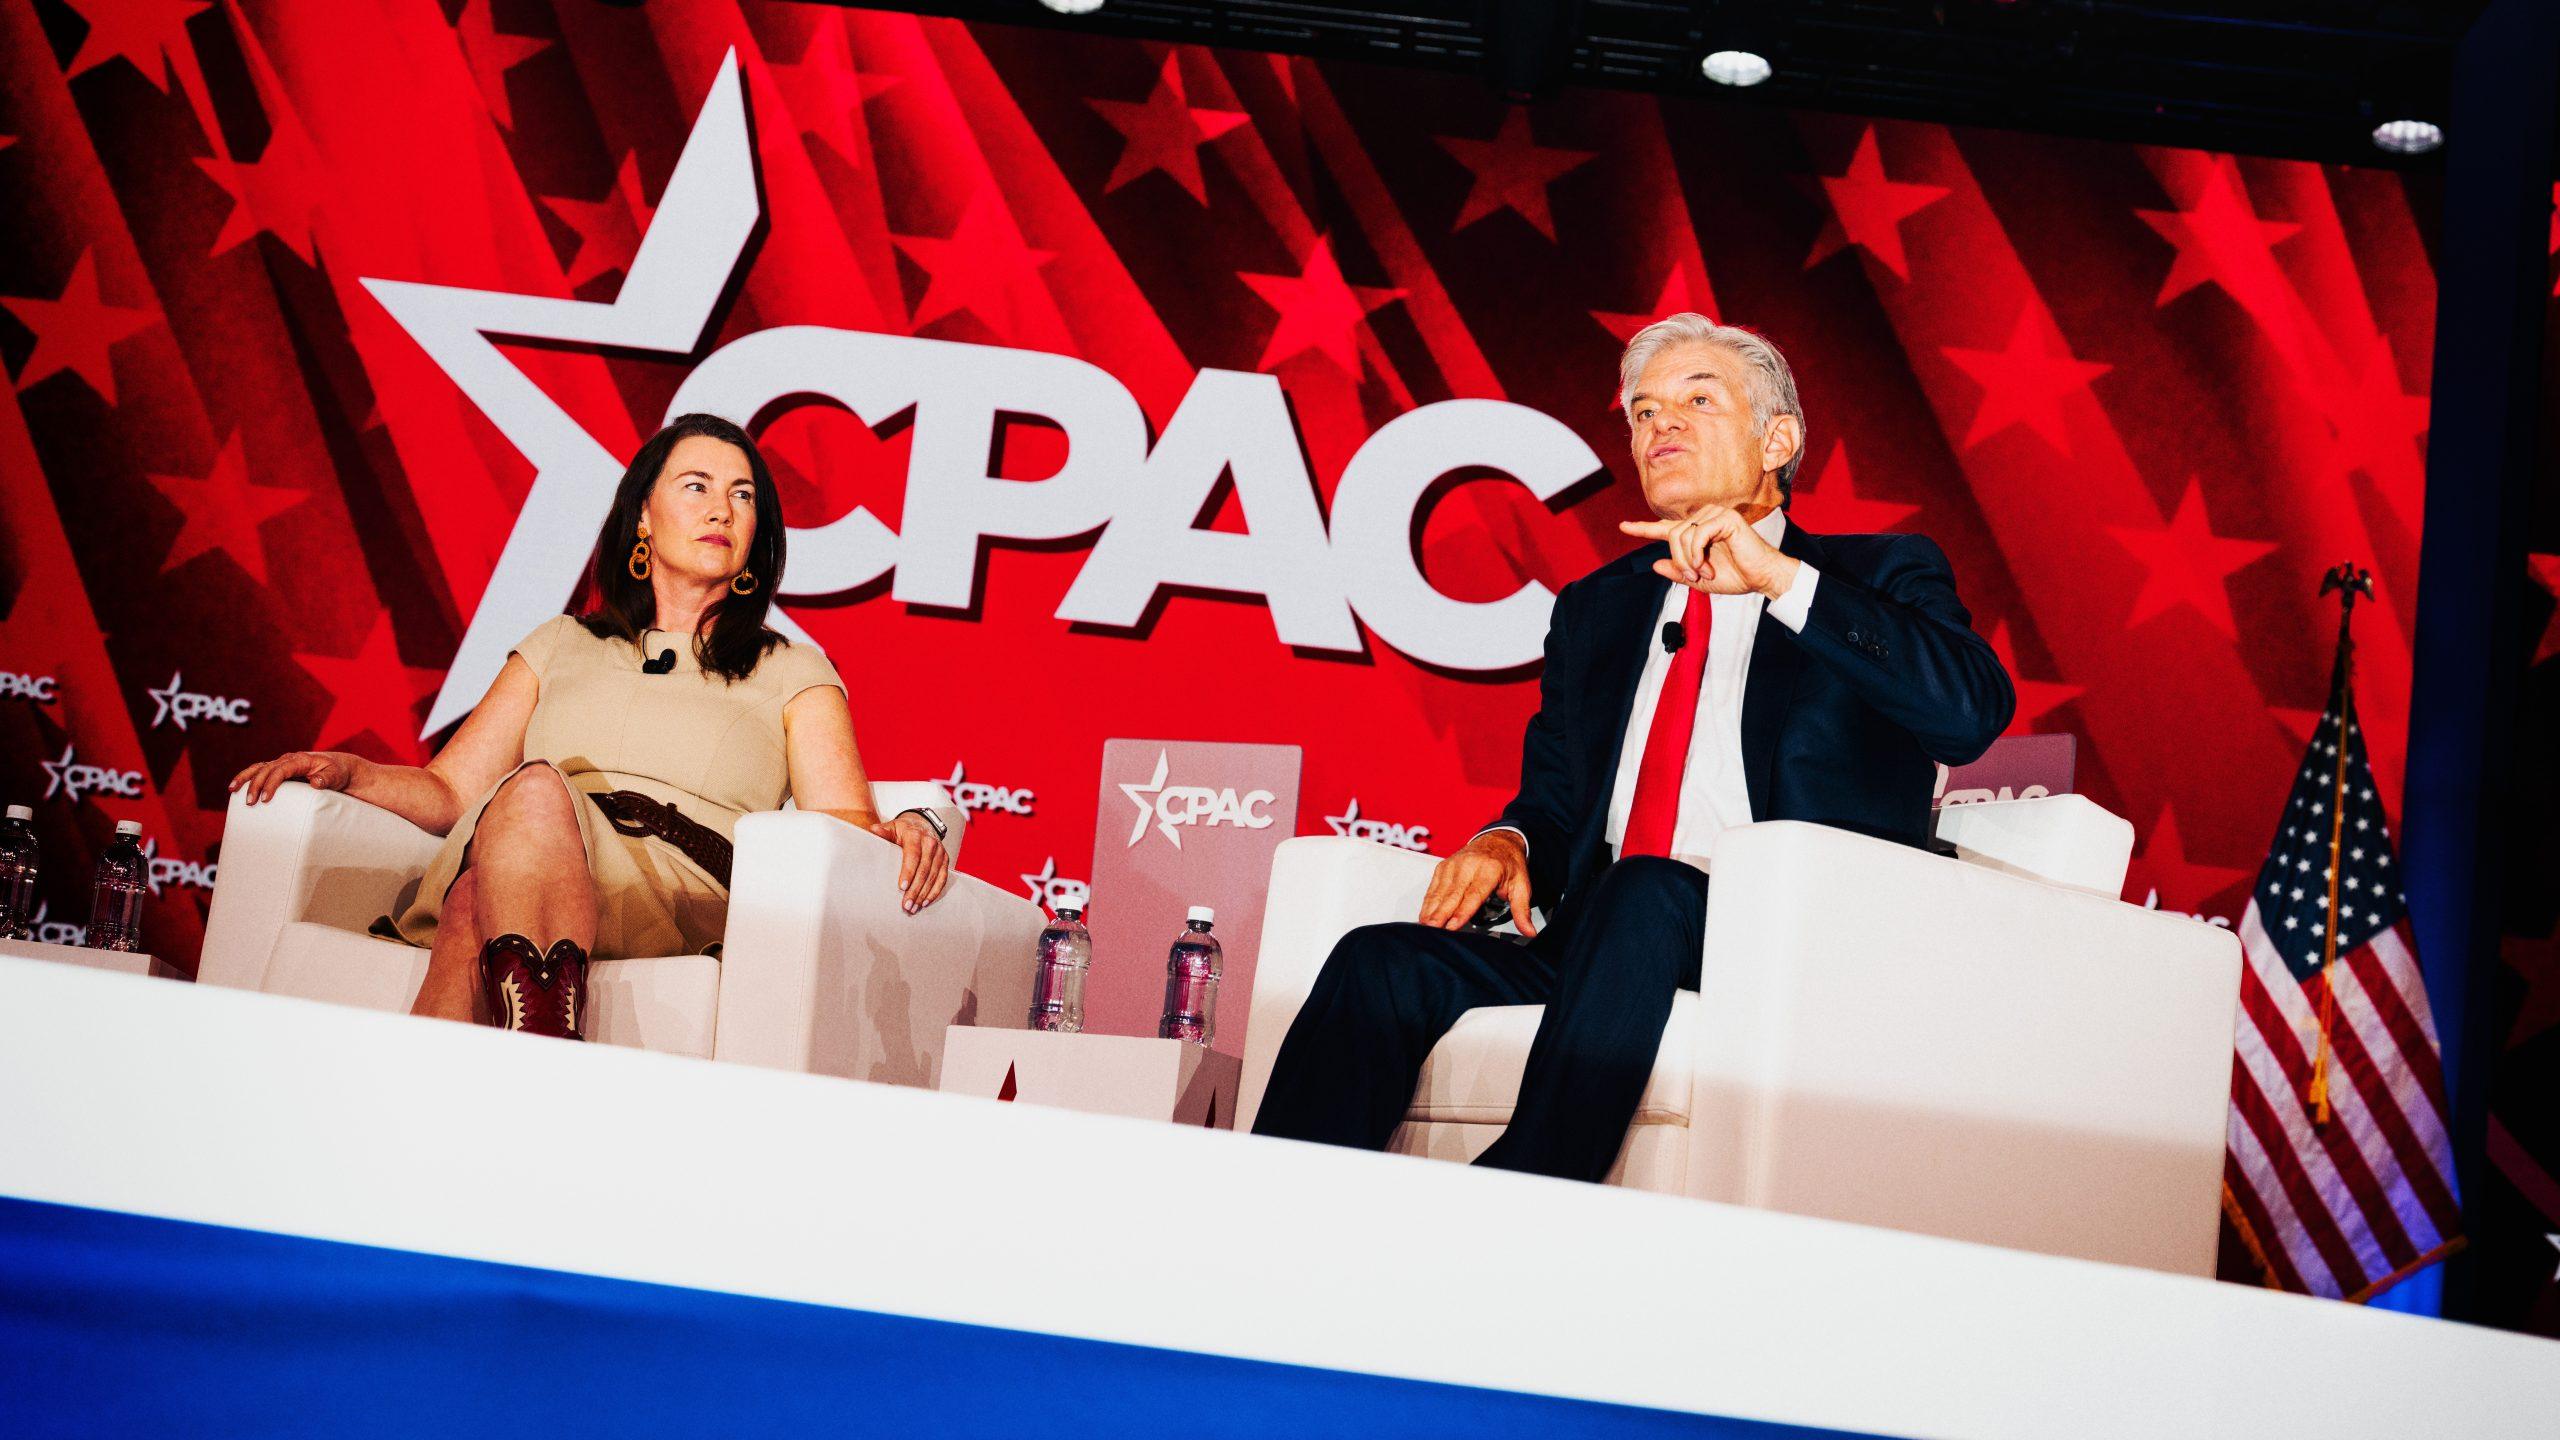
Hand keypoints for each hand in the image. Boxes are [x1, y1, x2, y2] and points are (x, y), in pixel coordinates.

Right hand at [228, 751, 363, 804]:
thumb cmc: (337, 772)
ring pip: (258, 768)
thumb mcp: (336, 775)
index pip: (280, 770)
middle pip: (266, 769)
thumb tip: (316, 783)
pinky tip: (235, 788)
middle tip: (250, 803)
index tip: (265, 799)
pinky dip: (247, 777)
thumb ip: (327, 779)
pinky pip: (260, 772)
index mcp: (299, 760)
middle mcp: (287, 760)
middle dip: (256, 785)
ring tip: (232, 791)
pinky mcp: (279, 771)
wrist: (339, 768)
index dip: (271, 783)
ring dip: (245, 779)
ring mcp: (282, 764)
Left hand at [869, 812, 950, 913]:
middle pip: (924, 870)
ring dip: (924, 894)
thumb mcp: (892, 827)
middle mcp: (930, 843)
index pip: (913, 856)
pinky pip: (942, 878)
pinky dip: (935, 891)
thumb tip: (874, 831)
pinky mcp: (945, 860)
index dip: (908, 872)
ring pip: (934, 876)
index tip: (902, 887)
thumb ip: (883, 831)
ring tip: (914, 907)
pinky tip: (926, 902)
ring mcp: (940, 852)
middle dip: (915, 889)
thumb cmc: (902, 830)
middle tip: (907, 904)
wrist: (921, 824)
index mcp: (915, 836)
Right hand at [1417, 829, 1536, 937]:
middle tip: (1433, 931)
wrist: (1498, 840)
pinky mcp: (1444, 866)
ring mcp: (1454, 864)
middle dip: (1441, 914)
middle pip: (1453, 894)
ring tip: (1425, 927)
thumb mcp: (1522, 886)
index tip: (1453, 926)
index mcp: (1490, 869)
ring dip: (1431, 910)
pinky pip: (1433, 887)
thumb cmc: (1509, 865)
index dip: (1462, 911)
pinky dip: (1428, 902)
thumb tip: (1529, 932)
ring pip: (1440, 891)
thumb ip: (1523, 910)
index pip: (1474, 894)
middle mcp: (1469, 865)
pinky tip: (1424, 916)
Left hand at [1620, 504, 1799, 598]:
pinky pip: (1696, 534)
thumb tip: (1655, 565)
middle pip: (1671, 535)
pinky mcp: (1725, 517)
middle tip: (1695, 577)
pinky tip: (1706, 565)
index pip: (1665, 528)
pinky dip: (1696, 553)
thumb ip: (1678, 572)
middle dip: (1679, 561)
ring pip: (1681, 535)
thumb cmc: (1737, 576)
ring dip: (1688, 560)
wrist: (1761, 577)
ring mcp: (1714, 514)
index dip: (1642, 528)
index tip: (1623, 526)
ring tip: (1704, 572)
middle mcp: (1703, 518)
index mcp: (1696, 531)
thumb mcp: (1700, 580)